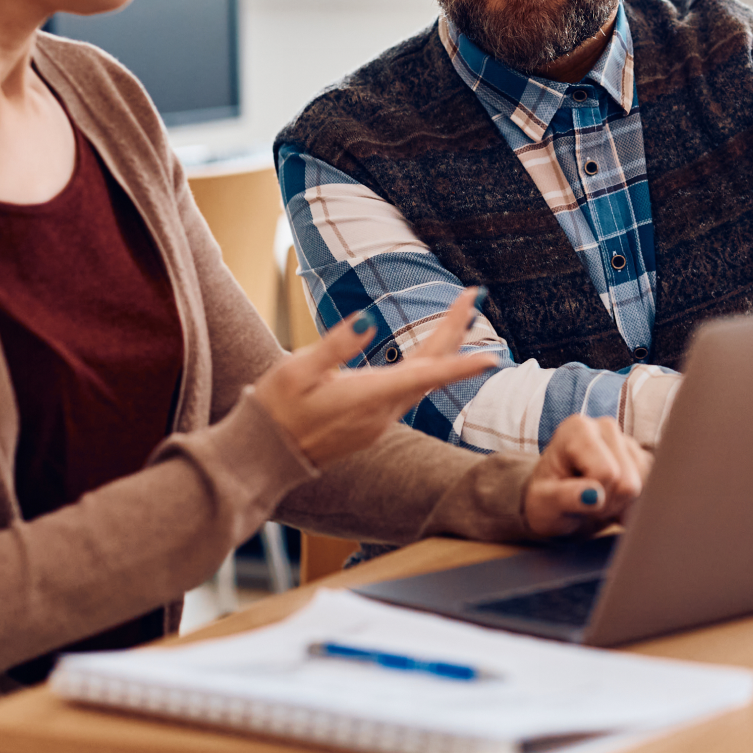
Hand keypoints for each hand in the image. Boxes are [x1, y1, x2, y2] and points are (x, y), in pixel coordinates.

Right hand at [256, 288, 495, 465]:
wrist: (261, 458)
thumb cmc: (275, 410)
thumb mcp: (296, 370)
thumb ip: (335, 345)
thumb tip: (369, 320)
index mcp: (367, 396)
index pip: (424, 375)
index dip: (460, 365)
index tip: (491, 356)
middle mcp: (382, 412)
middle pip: (431, 369)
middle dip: (455, 331)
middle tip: (475, 295)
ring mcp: (379, 421)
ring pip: (424, 380)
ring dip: (446, 348)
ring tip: (463, 317)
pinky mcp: (372, 424)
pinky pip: (410, 390)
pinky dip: (428, 366)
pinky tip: (433, 354)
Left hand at [522, 415, 651, 536]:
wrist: (555, 502)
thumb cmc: (546, 501)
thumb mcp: (544, 504)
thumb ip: (565, 498)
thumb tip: (594, 496)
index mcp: (577, 429)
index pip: (607, 473)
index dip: (596, 498)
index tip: (576, 497)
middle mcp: (605, 426)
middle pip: (629, 482)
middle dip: (610, 502)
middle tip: (587, 502)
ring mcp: (626, 440)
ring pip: (644, 485)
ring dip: (622, 504)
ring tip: (598, 499)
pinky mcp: (641, 456)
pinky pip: (653, 486)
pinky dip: (634, 502)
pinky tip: (612, 498)